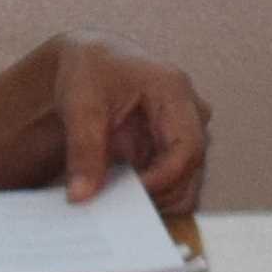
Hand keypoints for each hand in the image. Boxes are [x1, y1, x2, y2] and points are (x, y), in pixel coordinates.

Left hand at [32, 37, 212, 210]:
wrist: (91, 61)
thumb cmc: (89, 71)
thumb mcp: (79, 105)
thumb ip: (83, 151)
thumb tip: (82, 196)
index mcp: (174, 90)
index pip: (187, 147)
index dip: (163, 180)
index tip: (131, 198)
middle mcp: (191, 111)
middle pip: (192, 169)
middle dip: (159, 194)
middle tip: (119, 210)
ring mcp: (187, 131)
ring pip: (187, 181)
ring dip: (157, 199)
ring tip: (118, 204)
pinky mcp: (176, 147)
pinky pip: (174, 182)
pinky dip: (151, 196)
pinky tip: (123, 197)